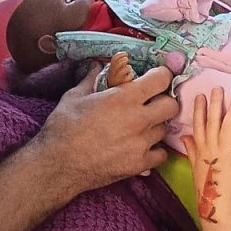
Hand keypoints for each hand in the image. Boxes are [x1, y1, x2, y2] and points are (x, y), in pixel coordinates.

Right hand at [39, 62, 179, 194]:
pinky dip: (155, 151)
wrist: (58, 165)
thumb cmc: (63, 128)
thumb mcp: (74, 96)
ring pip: (165, 130)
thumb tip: (96, 65)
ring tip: (140, 127)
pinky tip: (141, 147)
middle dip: (164, 101)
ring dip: (156, 126)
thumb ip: (90, 79)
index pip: (161, 79)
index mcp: (124, 98)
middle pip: (172, 105)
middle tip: (152, 103)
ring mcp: (141, 143)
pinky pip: (161, 155)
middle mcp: (138, 119)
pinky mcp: (139, 164)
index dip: (161, 76)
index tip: (156, 77)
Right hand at [179, 88, 230, 230]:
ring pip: (227, 129)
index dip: (199, 109)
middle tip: (218, 88)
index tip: (200, 95)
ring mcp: (224, 154)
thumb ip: (191, 150)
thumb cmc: (206, 187)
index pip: (198, 125)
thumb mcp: (194, 167)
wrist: (216, 206)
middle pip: (212, 122)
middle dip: (215, 104)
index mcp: (200, 150)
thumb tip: (184, 136)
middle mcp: (211, 149)